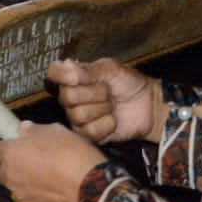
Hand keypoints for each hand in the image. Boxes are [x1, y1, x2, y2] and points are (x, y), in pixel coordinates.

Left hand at [0, 120, 105, 201]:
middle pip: (1, 172)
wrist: (92, 188)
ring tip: (45, 175)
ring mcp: (24, 199)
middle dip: (8, 165)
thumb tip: (24, 129)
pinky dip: (39, 196)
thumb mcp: (55, 131)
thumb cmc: (72, 154)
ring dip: (24, 182)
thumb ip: (35, 131)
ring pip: (16, 189)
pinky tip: (54, 190)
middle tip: (25, 158)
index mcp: (11, 155)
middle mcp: (12, 179)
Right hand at [46, 58, 162, 143]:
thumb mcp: (111, 69)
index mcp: (73, 77)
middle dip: (94, 94)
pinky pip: (89, 131)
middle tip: (108, 92)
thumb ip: (88, 69)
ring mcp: (78, 117)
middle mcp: (70, 97)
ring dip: (102, 109)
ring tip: (113, 106)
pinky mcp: (89, 135)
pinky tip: (114, 120)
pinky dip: (107, 125)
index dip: (61, 75)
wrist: (149, 105)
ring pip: (78, 115)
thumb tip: (66, 65)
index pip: (53, 73)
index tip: (77, 77)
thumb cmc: (129, 82)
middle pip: (66, 97)